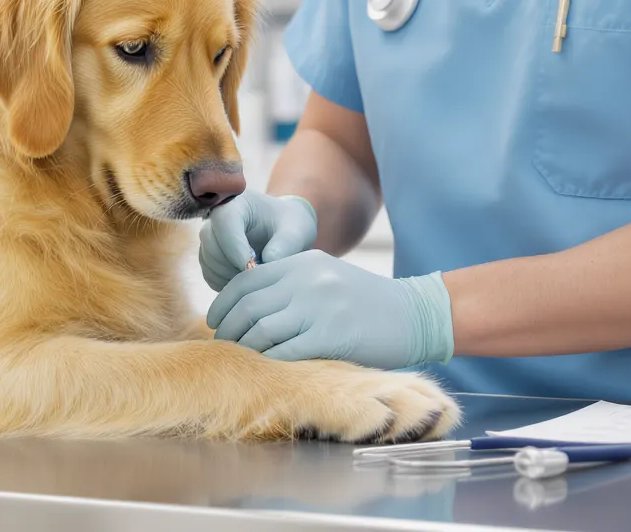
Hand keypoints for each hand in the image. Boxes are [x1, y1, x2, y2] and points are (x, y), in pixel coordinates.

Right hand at [198, 190, 317, 291]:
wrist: (283, 231)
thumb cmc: (289, 227)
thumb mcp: (296, 232)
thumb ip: (284, 246)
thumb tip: (266, 262)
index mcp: (237, 202)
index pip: (223, 221)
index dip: (235, 247)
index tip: (253, 267)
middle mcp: (216, 217)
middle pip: (210, 243)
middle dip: (233, 265)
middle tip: (258, 275)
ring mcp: (209, 237)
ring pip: (208, 261)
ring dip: (230, 276)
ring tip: (256, 277)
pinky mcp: (208, 256)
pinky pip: (210, 275)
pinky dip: (226, 283)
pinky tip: (247, 281)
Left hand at [206, 250, 453, 370]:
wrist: (414, 315)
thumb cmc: (365, 301)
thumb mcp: (325, 276)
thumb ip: (289, 283)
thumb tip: (245, 306)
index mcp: (302, 262)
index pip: (246, 280)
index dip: (223, 303)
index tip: (215, 321)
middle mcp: (307, 280)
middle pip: (248, 306)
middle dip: (227, 329)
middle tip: (222, 345)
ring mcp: (319, 307)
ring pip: (261, 330)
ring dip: (245, 348)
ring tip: (241, 358)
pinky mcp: (331, 336)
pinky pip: (286, 352)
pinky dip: (270, 361)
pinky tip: (267, 368)